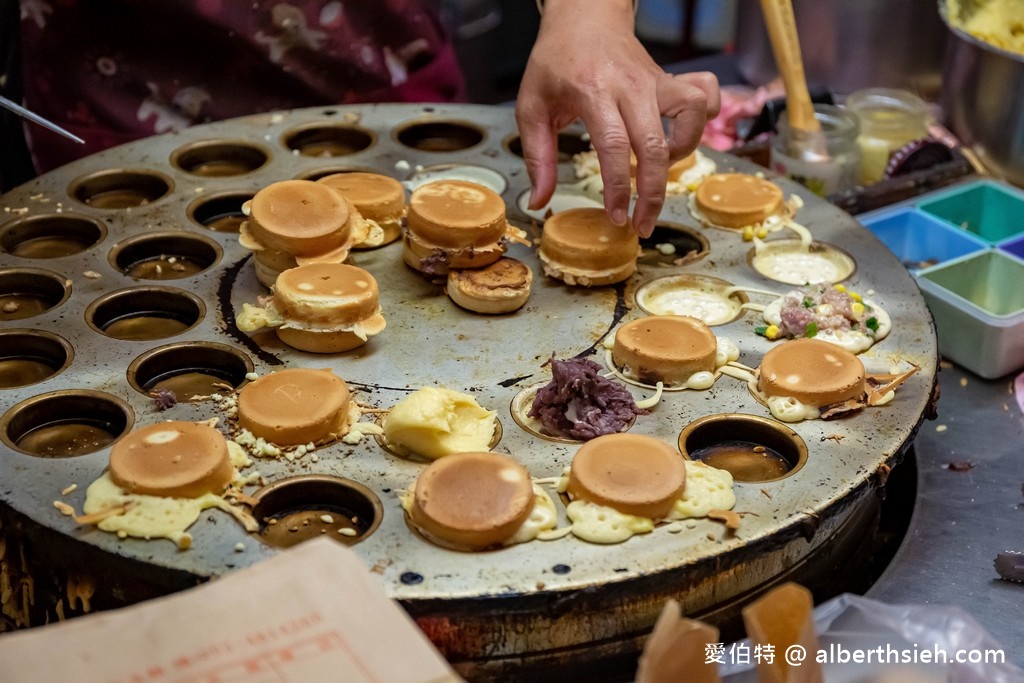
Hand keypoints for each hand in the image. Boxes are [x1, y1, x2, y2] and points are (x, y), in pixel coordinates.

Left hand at [516, 0, 719, 237]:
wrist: (583, 16)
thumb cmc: (555, 62)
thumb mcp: (531, 106)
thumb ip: (537, 157)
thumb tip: (540, 201)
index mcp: (593, 91)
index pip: (614, 146)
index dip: (618, 188)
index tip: (617, 217)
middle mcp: (631, 86)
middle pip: (655, 145)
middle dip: (652, 193)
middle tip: (642, 224)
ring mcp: (656, 81)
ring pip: (691, 118)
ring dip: (681, 154)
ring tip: (657, 174)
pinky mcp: (671, 81)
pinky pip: (704, 97)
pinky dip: (702, 122)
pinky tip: (682, 139)